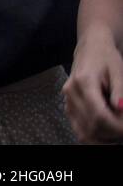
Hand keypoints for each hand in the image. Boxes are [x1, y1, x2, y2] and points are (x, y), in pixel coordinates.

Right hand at [63, 25, 122, 142]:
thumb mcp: (118, 71)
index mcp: (84, 82)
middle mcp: (71, 92)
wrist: (90, 47)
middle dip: (111, 134)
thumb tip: (121, 108)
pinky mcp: (68, 104)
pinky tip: (106, 132)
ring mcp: (67, 99)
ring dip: (101, 138)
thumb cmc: (106, 57)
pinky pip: (78, 127)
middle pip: (90, 125)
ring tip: (116, 132)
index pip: (98, 114)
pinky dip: (92, 135)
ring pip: (82, 131)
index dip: (115, 126)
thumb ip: (119, 90)